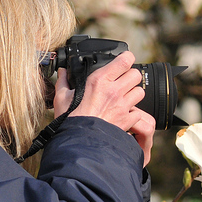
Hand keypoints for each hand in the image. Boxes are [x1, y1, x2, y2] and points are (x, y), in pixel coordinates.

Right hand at [52, 51, 153, 165]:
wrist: (79, 143)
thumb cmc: (70, 121)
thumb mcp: (61, 98)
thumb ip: (63, 82)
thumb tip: (62, 72)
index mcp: (99, 81)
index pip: (124, 61)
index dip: (127, 58)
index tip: (125, 60)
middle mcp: (114, 91)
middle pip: (136, 75)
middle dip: (131, 76)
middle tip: (124, 81)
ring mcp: (123, 106)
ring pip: (140, 92)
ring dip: (134, 94)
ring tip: (125, 98)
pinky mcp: (128, 120)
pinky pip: (139, 112)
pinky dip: (134, 113)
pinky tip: (125, 115)